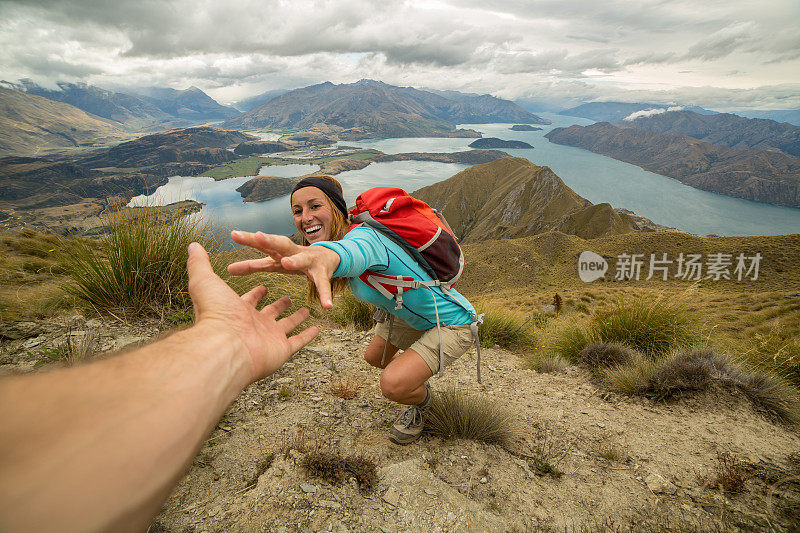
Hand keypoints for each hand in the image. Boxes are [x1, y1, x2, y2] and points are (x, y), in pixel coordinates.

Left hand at [186, 242, 317, 381]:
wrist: (226, 345)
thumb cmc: (216, 313)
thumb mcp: (205, 280)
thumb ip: (199, 263)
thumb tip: (192, 245)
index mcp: (238, 311)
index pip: (249, 300)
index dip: (255, 293)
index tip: (263, 286)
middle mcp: (254, 325)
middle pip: (269, 314)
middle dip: (278, 305)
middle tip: (286, 298)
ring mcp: (269, 338)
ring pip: (286, 327)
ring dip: (296, 319)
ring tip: (306, 311)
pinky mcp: (282, 350)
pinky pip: (299, 341)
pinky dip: (308, 336)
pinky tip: (317, 329)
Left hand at [226, 231, 340, 308]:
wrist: (328, 257)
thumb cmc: (294, 259)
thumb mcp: (273, 263)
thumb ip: (252, 266)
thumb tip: (228, 269)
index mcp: (278, 251)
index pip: (262, 244)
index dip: (249, 240)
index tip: (234, 235)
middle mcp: (293, 253)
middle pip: (280, 245)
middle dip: (269, 240)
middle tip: (258, 236)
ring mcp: (309, 262)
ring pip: (301, 261)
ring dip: (294, 262)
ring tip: (286, 263)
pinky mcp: (322, 274)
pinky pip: (323, 285)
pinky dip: (325, 294)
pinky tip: (327, 305)